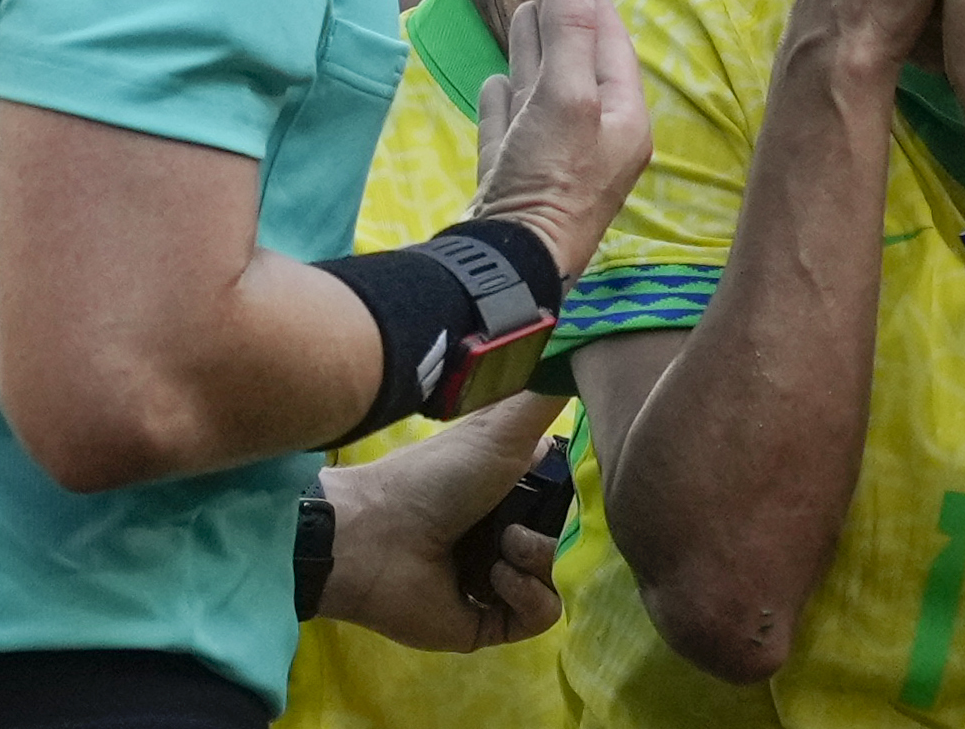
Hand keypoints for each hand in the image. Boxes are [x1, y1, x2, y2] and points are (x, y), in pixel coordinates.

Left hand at [317, 392, 567, 650]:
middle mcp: (509, 531)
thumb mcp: (503, 425)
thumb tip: (590, 343)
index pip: (572, 495)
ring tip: (503, 549)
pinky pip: (542, 615)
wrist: (374, 536)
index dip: (578, 493)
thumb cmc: (436, 475)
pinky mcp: (489, 621)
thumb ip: (548, 391)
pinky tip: (496, 578)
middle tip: (523, 520)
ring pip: (562, 577)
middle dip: (560, 529)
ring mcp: (500, 579)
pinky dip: (528, 595)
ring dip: (539, 560)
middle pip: (573, 537)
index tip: (575, 484)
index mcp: (513, 486)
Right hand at [471, 0, 650, 278]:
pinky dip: (506, 102)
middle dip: (565, 22)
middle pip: (580, 67)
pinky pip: (512, 130)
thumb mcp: (568, 96)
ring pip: (543, 95)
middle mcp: (594, 141)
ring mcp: (550, 163)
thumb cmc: (550, 178)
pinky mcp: (513, 181)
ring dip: (535, 52)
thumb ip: (572, 33)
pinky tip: (497, 82)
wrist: (506, 262)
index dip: (593, 4)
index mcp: (623, 121)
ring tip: (523, 14)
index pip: (612, 47)